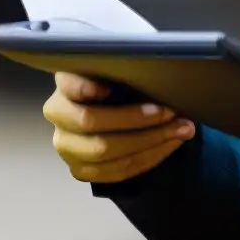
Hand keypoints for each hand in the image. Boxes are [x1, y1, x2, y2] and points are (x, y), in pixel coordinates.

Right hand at [44, 72, 194, 183]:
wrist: (110, 108)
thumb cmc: (117, 83)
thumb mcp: (117, 69)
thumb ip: (124, 69)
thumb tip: (157, 72)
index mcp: (65, 83)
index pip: (68, 84)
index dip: (83, 88)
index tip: (107, 88)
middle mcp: (59, 115)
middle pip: (90, 121)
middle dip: (136, 119)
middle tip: (171, 112)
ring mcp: (66, 146)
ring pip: (105, 151)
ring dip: (150, 142)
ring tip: (181, 130)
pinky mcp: (81, 169)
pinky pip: (116, 170)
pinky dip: (148, 158)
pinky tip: (169, 144)